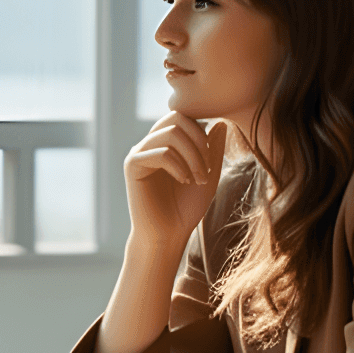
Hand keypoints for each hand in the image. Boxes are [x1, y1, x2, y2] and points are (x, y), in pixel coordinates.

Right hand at [123, 113, 228, 254]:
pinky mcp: (133, 166)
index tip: (211, 159)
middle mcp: (150, 144)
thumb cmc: (186, 208)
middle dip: (199, 140)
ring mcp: (139, 153)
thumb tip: (220, 123)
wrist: (168, 235)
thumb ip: (213, 150)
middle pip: (176, 117)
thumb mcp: (208, 174)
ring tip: (198, 178)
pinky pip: (161, 152)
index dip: (202, 131)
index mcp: (165, 143)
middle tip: (206, 167)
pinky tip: (184, 181)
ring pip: (171, 132)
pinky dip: (178, 166)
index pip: (183, 116)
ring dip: (192, 155)